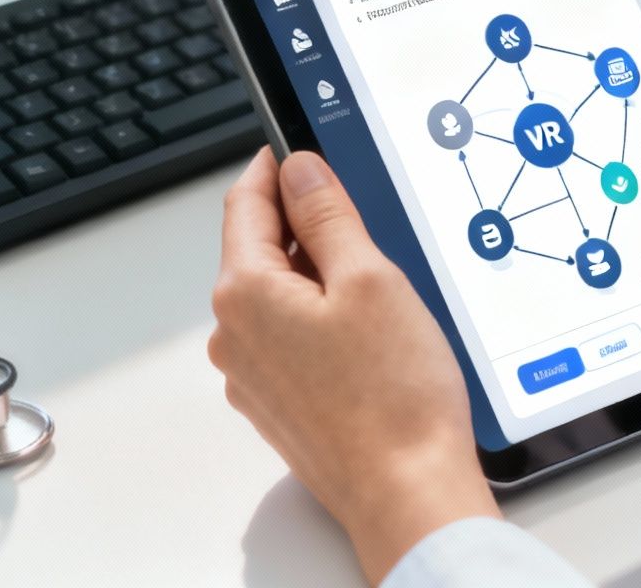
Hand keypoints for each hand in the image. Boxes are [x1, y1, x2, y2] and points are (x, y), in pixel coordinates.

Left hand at [209, 148, 499, 584]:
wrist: (406, 491)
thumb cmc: (394, 395)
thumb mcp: (371, 277)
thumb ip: (329, 214)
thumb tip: (299, 168)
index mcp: (246, 295)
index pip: (246, 205)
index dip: (275, 167)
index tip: (297, 147)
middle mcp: (235, 336)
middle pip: (259, 250)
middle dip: (305, 224)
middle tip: (364, 213)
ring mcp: (253, 375)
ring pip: (278, 296)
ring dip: (318, 274)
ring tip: (381, 282)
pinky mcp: (281, 405)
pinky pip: (292, 338)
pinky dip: (322, 318)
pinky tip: (372, 333)